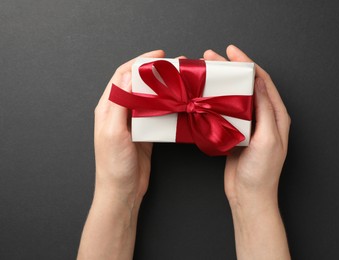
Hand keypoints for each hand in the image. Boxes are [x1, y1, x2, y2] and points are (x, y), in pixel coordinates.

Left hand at [94, 50, 164, 204]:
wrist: (122, 192)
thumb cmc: (114, 165)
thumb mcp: (113, 132)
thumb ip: (119, 103)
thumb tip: (126, 74)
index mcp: (108, 108)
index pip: (122, 76)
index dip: (139, 62)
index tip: (159, 56)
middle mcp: (119, 112)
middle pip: (137, 84)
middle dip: (154, 72)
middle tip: (174, 67)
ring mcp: (133, 123)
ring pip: (148, 98)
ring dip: (162, 88)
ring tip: (178, 82)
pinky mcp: (145, 133)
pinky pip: (156, 114)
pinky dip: (166, 106)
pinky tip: (177, 104)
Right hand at [204, 45, 290, 258]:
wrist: (249, 197)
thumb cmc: (262, 173)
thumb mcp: (267, 139)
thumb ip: (264, 110)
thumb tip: (259, 82)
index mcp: (276, 116)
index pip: (263, 82)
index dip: (248, 63)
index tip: (232, 51)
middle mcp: (264, 118)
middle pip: (247, 86)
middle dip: (231, 69)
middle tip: (212, 57)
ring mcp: (249, 126)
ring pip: (235, 98)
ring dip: (222, 84)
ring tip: (206, 73)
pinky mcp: (235, 134)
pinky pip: (226, 113)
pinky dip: (216, 102)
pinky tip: (204, 97)